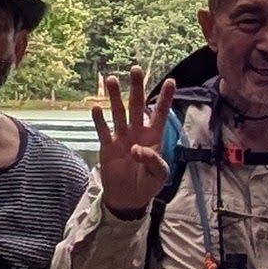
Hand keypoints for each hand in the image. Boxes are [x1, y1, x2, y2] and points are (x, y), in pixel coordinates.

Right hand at [92, 67, 171, 213]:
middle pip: (137, 106)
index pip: (161, 114)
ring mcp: (121, 137)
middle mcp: (137, 132)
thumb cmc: (147, 185)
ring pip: (118, 113)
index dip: (166, 98)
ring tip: (111, 79)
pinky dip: (99, 120)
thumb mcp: (158, 176)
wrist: (128, 199)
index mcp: (154, 137)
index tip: (171, 81)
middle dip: (137, 88)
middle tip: (136, 69)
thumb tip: (136, 148)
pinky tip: (96, 107)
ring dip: (115, 97)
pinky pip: (103, 130)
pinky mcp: (107, 147)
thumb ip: (153, 161)